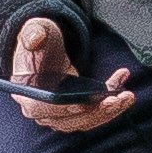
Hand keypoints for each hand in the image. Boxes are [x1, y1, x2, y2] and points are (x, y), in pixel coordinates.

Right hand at [4, 13, 129, 135]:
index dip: (61, 108)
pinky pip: (94, 116)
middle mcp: (39, 110)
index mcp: (25, 93)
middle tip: (114, 100)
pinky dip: (111, 107)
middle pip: (66, 119)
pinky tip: (124, 89)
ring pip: (84, 121)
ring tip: (126, 96)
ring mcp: (58, 116)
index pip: (40, 108)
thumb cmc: (40, 41)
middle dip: (93, 111)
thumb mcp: (35, 31)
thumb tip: (35, 38)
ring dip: (108, 112)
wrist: (47, 51)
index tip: (81, 105)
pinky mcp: (74, 115)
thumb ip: (33, 34)